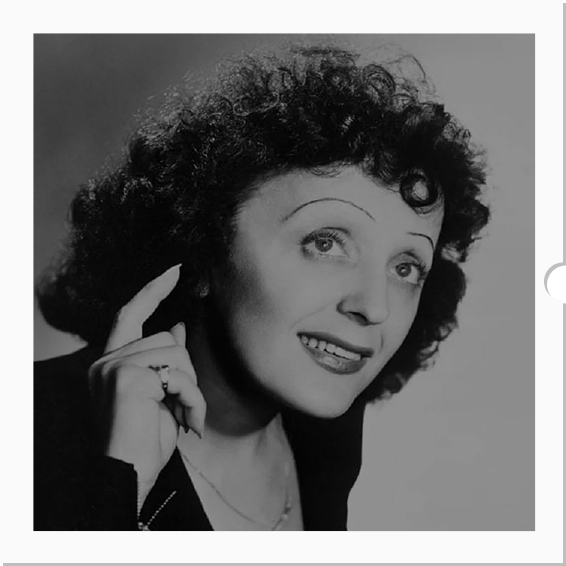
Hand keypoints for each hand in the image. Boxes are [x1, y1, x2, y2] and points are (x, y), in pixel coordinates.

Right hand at [88, 264, 205, 503]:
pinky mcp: (127, 378)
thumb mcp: (160, 393)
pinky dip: (193, 400)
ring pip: (177, 354)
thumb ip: (165, 358)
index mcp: (111, 362)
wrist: (129, 475)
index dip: (152, 290)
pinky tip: (188, 423)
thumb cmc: (145, 439)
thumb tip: (178, 325)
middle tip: (185, 408)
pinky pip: (180, 375)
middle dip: (187, 373)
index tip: (174, 271)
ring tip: (186, 417)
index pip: (131, 314)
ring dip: (192, 389)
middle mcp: (106, 361)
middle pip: (168, 339)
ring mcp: (114, 367)